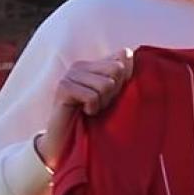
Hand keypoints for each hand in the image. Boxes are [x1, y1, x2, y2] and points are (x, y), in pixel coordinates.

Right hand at [35, 49, 133, 169]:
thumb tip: (130, 53)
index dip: (127, 77)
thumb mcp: (114, 95)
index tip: (116, 93)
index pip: (124, 55)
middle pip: (117, 69)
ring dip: (103, 102)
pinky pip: (92, 96)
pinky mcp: (63, 87)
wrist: (66, 140)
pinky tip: (85, 112)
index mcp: (96, 63)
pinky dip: (93, 108)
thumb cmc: (95, 118)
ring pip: (106, 84)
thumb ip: (123, 75)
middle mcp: (82, 65)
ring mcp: (70, 74)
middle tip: (102, 102)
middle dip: (115, 91)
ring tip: (92, 108)